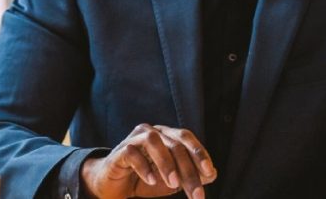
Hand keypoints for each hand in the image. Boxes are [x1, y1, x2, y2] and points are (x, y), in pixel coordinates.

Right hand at [80, 123, 216, 198]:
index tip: (209, 172)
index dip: (199, 152)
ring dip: (166, 163)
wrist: (114, 187)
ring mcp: (134, 139)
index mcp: (166, 135)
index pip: (186, 138)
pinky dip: (144, 167)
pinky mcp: (120, 150)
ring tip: (173, 184)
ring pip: (153, 141)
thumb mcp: (172, 181)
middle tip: (195, 193)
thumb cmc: (145, 180)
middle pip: (174, 144)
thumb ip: (191, 175)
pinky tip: (151, 181)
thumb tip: (212, 173)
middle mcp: (151, 132)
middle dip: (187, 170)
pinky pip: (132, 152)